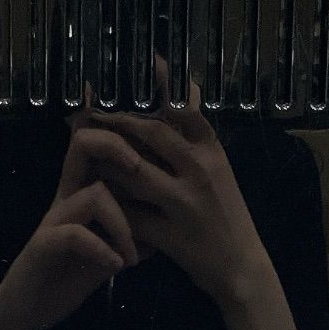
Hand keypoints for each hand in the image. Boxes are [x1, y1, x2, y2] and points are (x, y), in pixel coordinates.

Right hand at [0, 126, 143, 329]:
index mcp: (82, 192)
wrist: (26, 310)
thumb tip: (171, 218)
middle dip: (118, 146)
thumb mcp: (110, 250)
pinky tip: (117, 266)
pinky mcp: (43, 245)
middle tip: (143, 169)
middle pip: (84, 146)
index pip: (96, 145)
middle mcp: (66, 197)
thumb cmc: (68, 275)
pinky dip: (102, 249)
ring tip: (133, 254)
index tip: (147, 113)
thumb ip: (135, 231)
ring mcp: (53, 219)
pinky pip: (75, 234)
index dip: (119, 125)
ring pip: (94, 194)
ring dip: (123, 223)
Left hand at [90, 104, 273, 310]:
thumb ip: (195, 134)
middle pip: (152, 133)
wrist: (241, 266)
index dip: (161, 84)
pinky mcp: (169, 236)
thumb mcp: (218, 168)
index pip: (185, 108)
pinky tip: (93, 196)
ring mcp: (184, 204)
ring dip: (106, 161)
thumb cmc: (227, 212)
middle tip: (94, 114)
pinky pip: (129, 214)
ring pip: (133, 172)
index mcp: (212, 152)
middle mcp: (200, 172)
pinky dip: (109, 204)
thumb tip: (181, 88)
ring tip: (88, 153)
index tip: (142, 64)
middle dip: (119, 121)